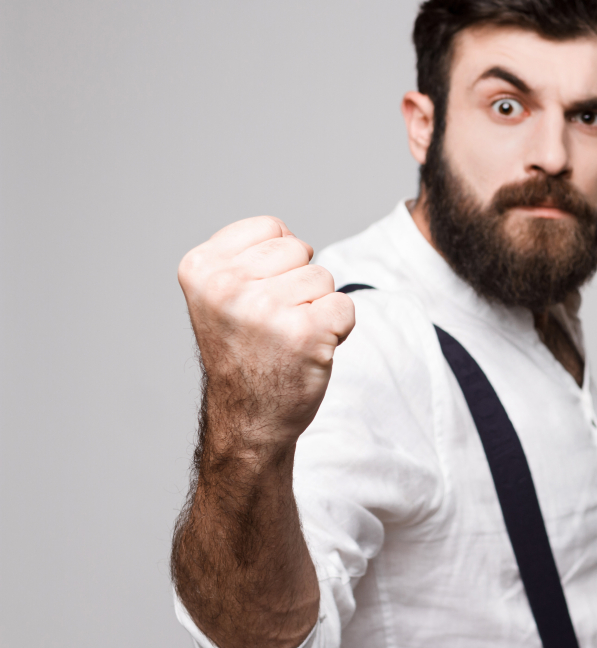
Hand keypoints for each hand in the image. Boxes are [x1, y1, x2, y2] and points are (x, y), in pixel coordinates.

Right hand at [178, 216, 354, 449]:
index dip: (277, 262)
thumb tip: (291, 235)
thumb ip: (247, 256)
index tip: (255, 299)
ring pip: (323, 277)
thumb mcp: (220, 293)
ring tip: (288, 337)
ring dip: (317, 307)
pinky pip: (345, 306)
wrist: (248, 419)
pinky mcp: (304, 334)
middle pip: (299, 248)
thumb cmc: (243, 351)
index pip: (272, 227)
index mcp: (201, 267)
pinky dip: (338, 328)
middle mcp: (226, 286)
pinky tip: (310, 349)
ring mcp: (265, 309)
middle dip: (298, 283)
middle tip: (274, 323)